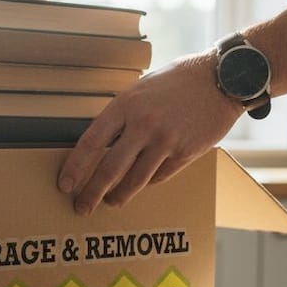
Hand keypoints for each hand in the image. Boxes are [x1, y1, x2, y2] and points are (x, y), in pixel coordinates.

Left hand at [58, 50, 244, 214]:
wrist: (222, 79)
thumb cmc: (179, 80)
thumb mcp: (142, 88)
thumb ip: (124, 114)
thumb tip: (104, 142)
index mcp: (126, 105)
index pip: (92, 142)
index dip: (75, 167)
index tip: (65, 184)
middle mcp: (143, 125)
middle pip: (110, 169)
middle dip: (92, 193)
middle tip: (82, 207)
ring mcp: (165, 141)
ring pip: (135, 180)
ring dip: (119, 196)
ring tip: (111, 202)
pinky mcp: (184, 153)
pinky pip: (159, 176)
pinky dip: (148, 183)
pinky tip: (141, 184)